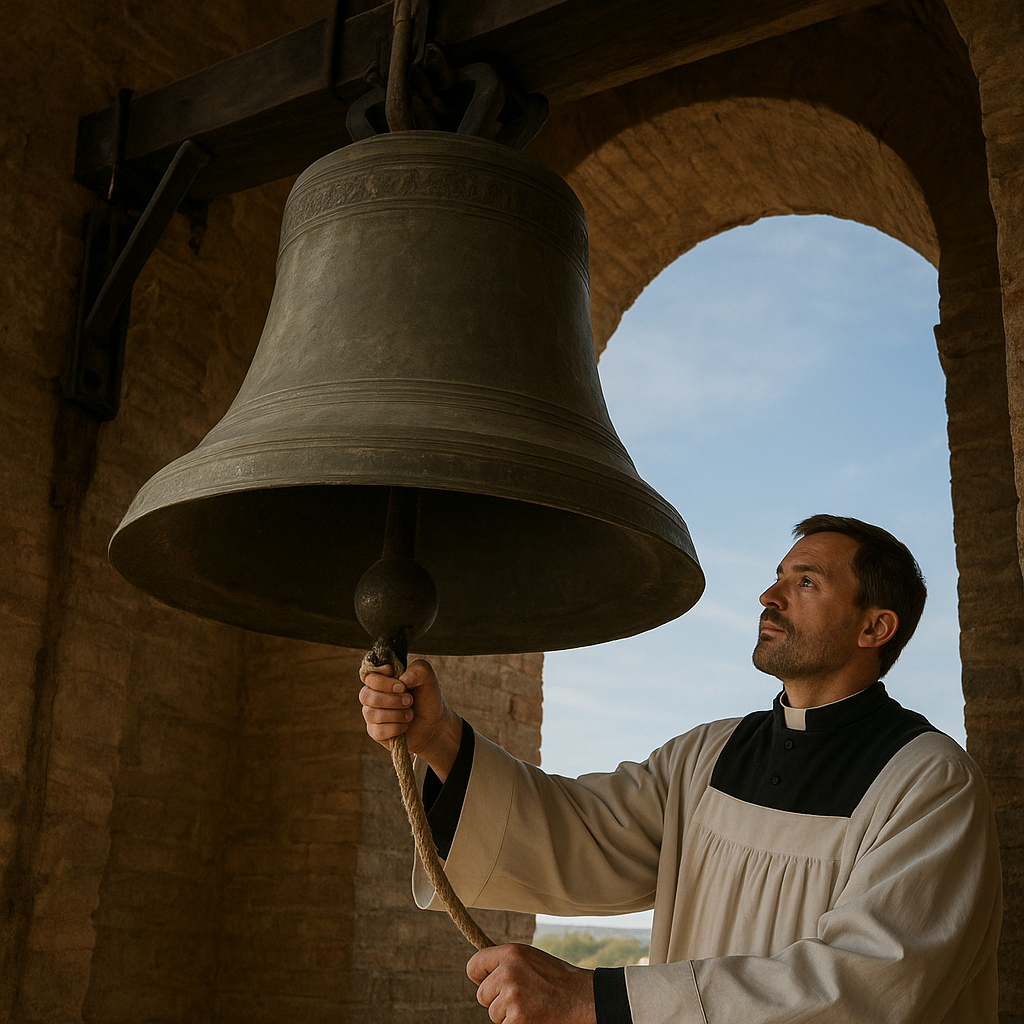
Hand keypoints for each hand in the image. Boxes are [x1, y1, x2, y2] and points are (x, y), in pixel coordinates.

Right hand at [359, 659, 462, 778]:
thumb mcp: (428, 678)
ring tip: (410, 714)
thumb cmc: (426, 697)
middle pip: (366, 694)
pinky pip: (378, 730)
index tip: (396, 677)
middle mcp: (372, 695)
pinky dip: (396, 728)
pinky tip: (405, 725)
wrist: (433, 723)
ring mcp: (372, 714)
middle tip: (410, 700)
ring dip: (396, 714)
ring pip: (372, 713)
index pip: (367, 674)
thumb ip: (418, 670)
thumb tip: (403, 679)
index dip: (378, 676)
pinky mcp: (375, 732)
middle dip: (391, 698)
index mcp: (381, 679)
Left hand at [467, 943, 595, 1023]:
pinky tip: (532, 1015)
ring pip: (492, 1013)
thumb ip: (505, 962)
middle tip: (521, 996)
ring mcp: (511, 997)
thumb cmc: (554, 978)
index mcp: (510, 953)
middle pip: (481, 994)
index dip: (481, 976)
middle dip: (496, 999)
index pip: (474, 966)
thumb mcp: (529, 958)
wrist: (580, 999)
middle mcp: (508, 972)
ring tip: (530, 1005)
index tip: (490, 982)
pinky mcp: (516, 1019)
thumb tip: (480, 973)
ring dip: (507, 1014)